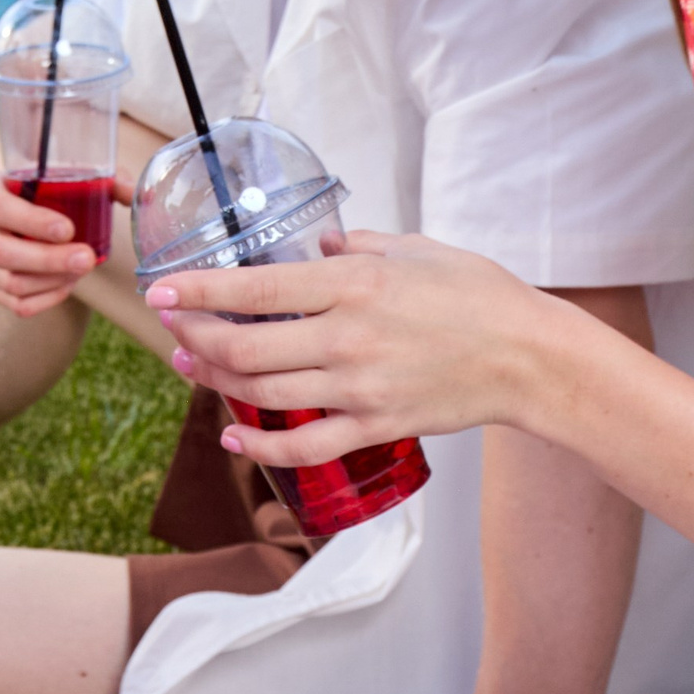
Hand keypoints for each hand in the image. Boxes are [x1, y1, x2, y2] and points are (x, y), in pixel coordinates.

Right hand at [0, 165, 124, 314]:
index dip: (30, 221)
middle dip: (48, 260)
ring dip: (52, 280)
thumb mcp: (66, 174)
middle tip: (88, 258)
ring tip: (82, 267)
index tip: (69, 229)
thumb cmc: (46, 188)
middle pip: (0, 252)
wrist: (20, 206)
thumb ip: (103, 180)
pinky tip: (68, 285)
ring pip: (9, 282)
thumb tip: (139, 194)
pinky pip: (15, 305)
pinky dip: (47, 299)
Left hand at [147, 229, 550, 461]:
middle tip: (173, 325)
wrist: (530, 358)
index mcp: (354, 285)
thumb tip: (322, 248)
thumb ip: (360, 246)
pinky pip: (305, 446)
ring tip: (194, 364)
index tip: (163, 288)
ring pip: (263, 394)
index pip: (255, 290)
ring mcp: (359, 388)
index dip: (199, 291)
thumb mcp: (416, 249)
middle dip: (196, 336)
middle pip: (245, 347)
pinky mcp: (376, 425)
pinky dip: (260, 447)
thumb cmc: (479, 294)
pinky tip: (232, 434)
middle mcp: (347, 338)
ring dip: (216, 382)